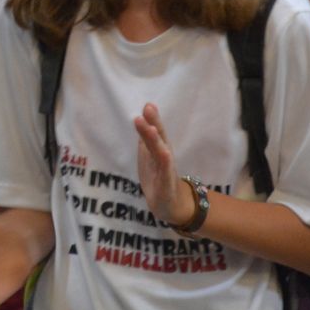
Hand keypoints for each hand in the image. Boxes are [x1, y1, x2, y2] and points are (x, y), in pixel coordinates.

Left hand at [134, 103, 192, 226]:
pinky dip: (165, 163)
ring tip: (151, 127)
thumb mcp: (148, 156)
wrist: (169, 205)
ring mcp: (166, 170)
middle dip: (154, 123)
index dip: (152, 119)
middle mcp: (164, 157)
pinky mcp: (166, 185)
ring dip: (156, 140)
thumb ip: (146, 139)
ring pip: (161, 153)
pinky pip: (166, 173)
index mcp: (158, 150)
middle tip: (149, 108)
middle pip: (160, 138)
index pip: (154, 132)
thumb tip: (141, 119)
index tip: (148, 104)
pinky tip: (165, 153)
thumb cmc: (157, 177)